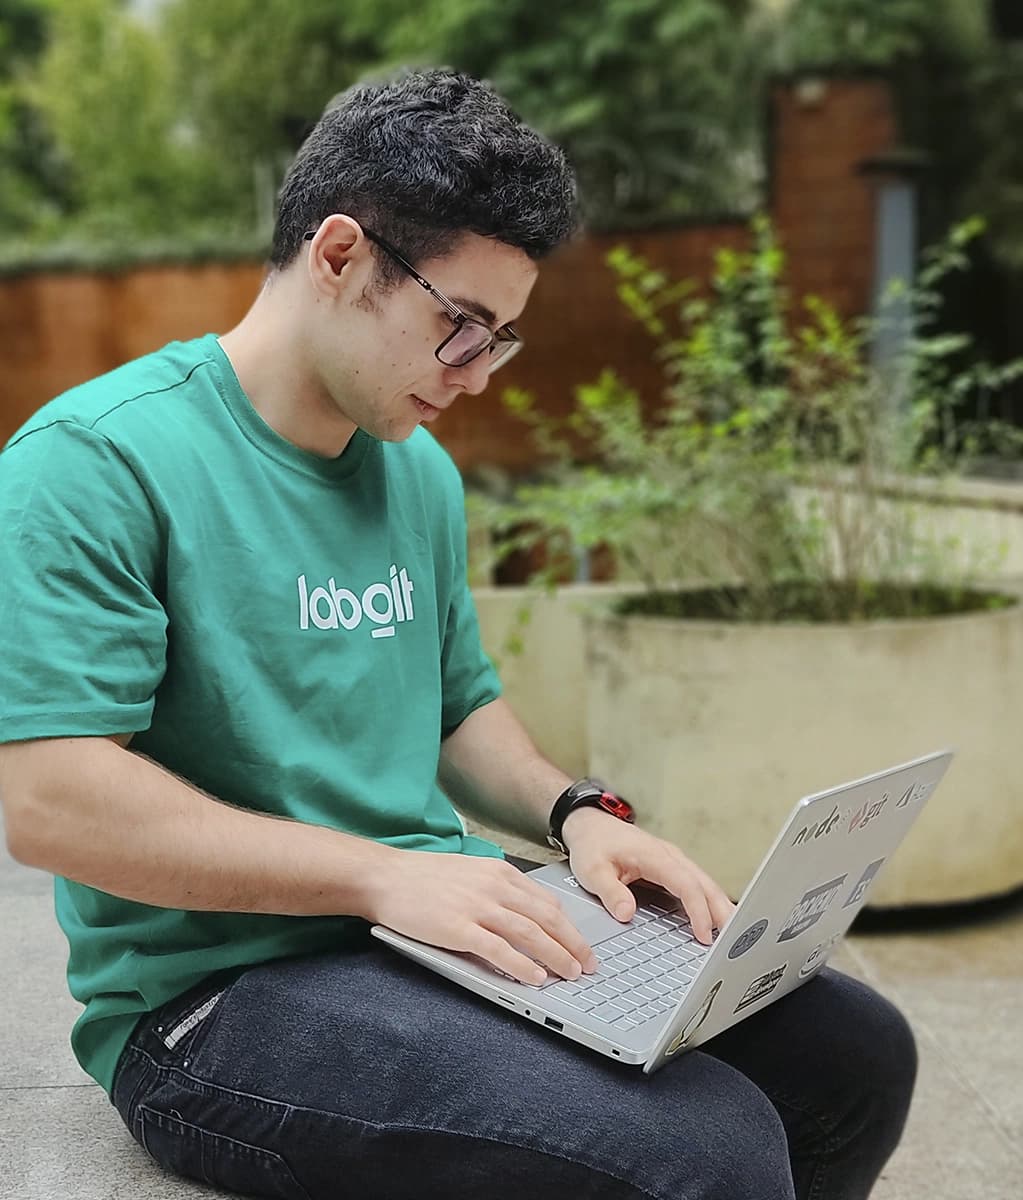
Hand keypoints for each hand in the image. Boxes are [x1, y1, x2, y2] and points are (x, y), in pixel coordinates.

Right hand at [363, 847, 598, 986]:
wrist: (385, 877)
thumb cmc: (422, 877)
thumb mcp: (469, 872)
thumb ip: (497, 890)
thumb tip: (524, 915)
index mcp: (499, 872)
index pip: (547, 900)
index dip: (569, 925)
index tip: (581, 942)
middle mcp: (494, 887)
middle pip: (547, 918)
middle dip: (573, 943)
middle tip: (588, 964)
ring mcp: (478, 907)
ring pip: (531, 934)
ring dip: (556, 956)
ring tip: (570, 974)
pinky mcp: (459, 928)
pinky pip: (500, 950)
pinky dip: (522, 965)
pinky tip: (535, 978)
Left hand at [561, 807, 735, 943]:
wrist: (590, 825)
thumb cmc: (593, 845)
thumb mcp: (592, 870)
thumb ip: (610, 892)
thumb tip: (627, 913)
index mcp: (654, 855)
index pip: (686, 884)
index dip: (698, 910)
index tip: (703, 934)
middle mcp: (669, 856)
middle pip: (705, 883)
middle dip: (722, 910)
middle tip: (734, 939)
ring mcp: (673, 860)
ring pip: (705, 883)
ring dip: (720, 906)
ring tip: (733, 933)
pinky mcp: (672, 866)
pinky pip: (697, 883)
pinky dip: (710, 900)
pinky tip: (716, 917)